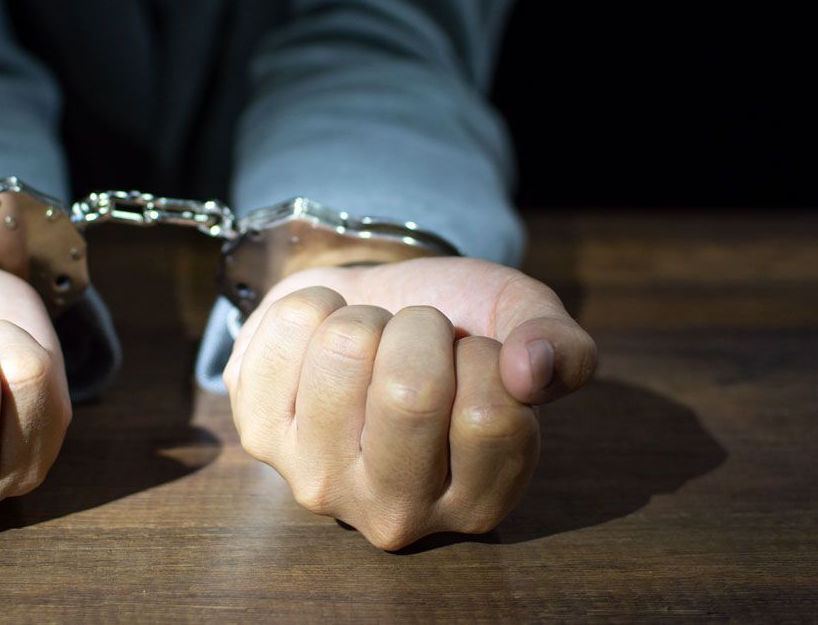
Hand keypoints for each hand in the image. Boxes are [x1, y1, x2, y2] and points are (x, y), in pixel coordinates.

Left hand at [223, 256, 595, 549]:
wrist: (369, 306)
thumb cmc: (452, 327)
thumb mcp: (521, 325)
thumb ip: (561, 348)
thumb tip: (532, 369)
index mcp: (475, 501)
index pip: (491, 415)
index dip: (483, 354)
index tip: (467, 355)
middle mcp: (392, 512)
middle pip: (409, 391)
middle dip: (420, 328)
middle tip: (414, 338)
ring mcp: (316, 478)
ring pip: (343, 349)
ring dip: (363, 316)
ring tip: (368, 340)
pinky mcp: (256, 431)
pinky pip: (289, 327)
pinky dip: (313, 304)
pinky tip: (320, 340)